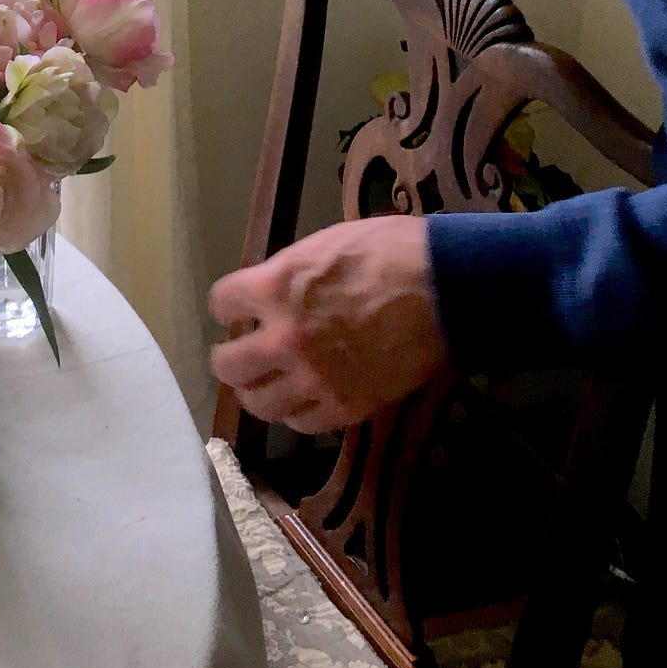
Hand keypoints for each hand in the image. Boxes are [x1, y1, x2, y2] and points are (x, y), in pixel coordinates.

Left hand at [209, 218, 448, 432]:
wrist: (444, 286)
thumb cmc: (389, 249)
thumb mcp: (324, 243)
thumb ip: (289, 273)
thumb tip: (271, 292)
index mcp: (276, 287)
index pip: (222, 302)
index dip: (227, 304)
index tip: (234, 307)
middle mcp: (285, 339)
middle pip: (228, 365)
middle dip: (228, 356)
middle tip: (238, 353)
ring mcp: (315, 379)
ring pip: (260, 404)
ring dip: (257, 391)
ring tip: (265, 383)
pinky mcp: (347, 407)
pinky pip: (304, 424)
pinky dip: (298, 413)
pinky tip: (303, 399)